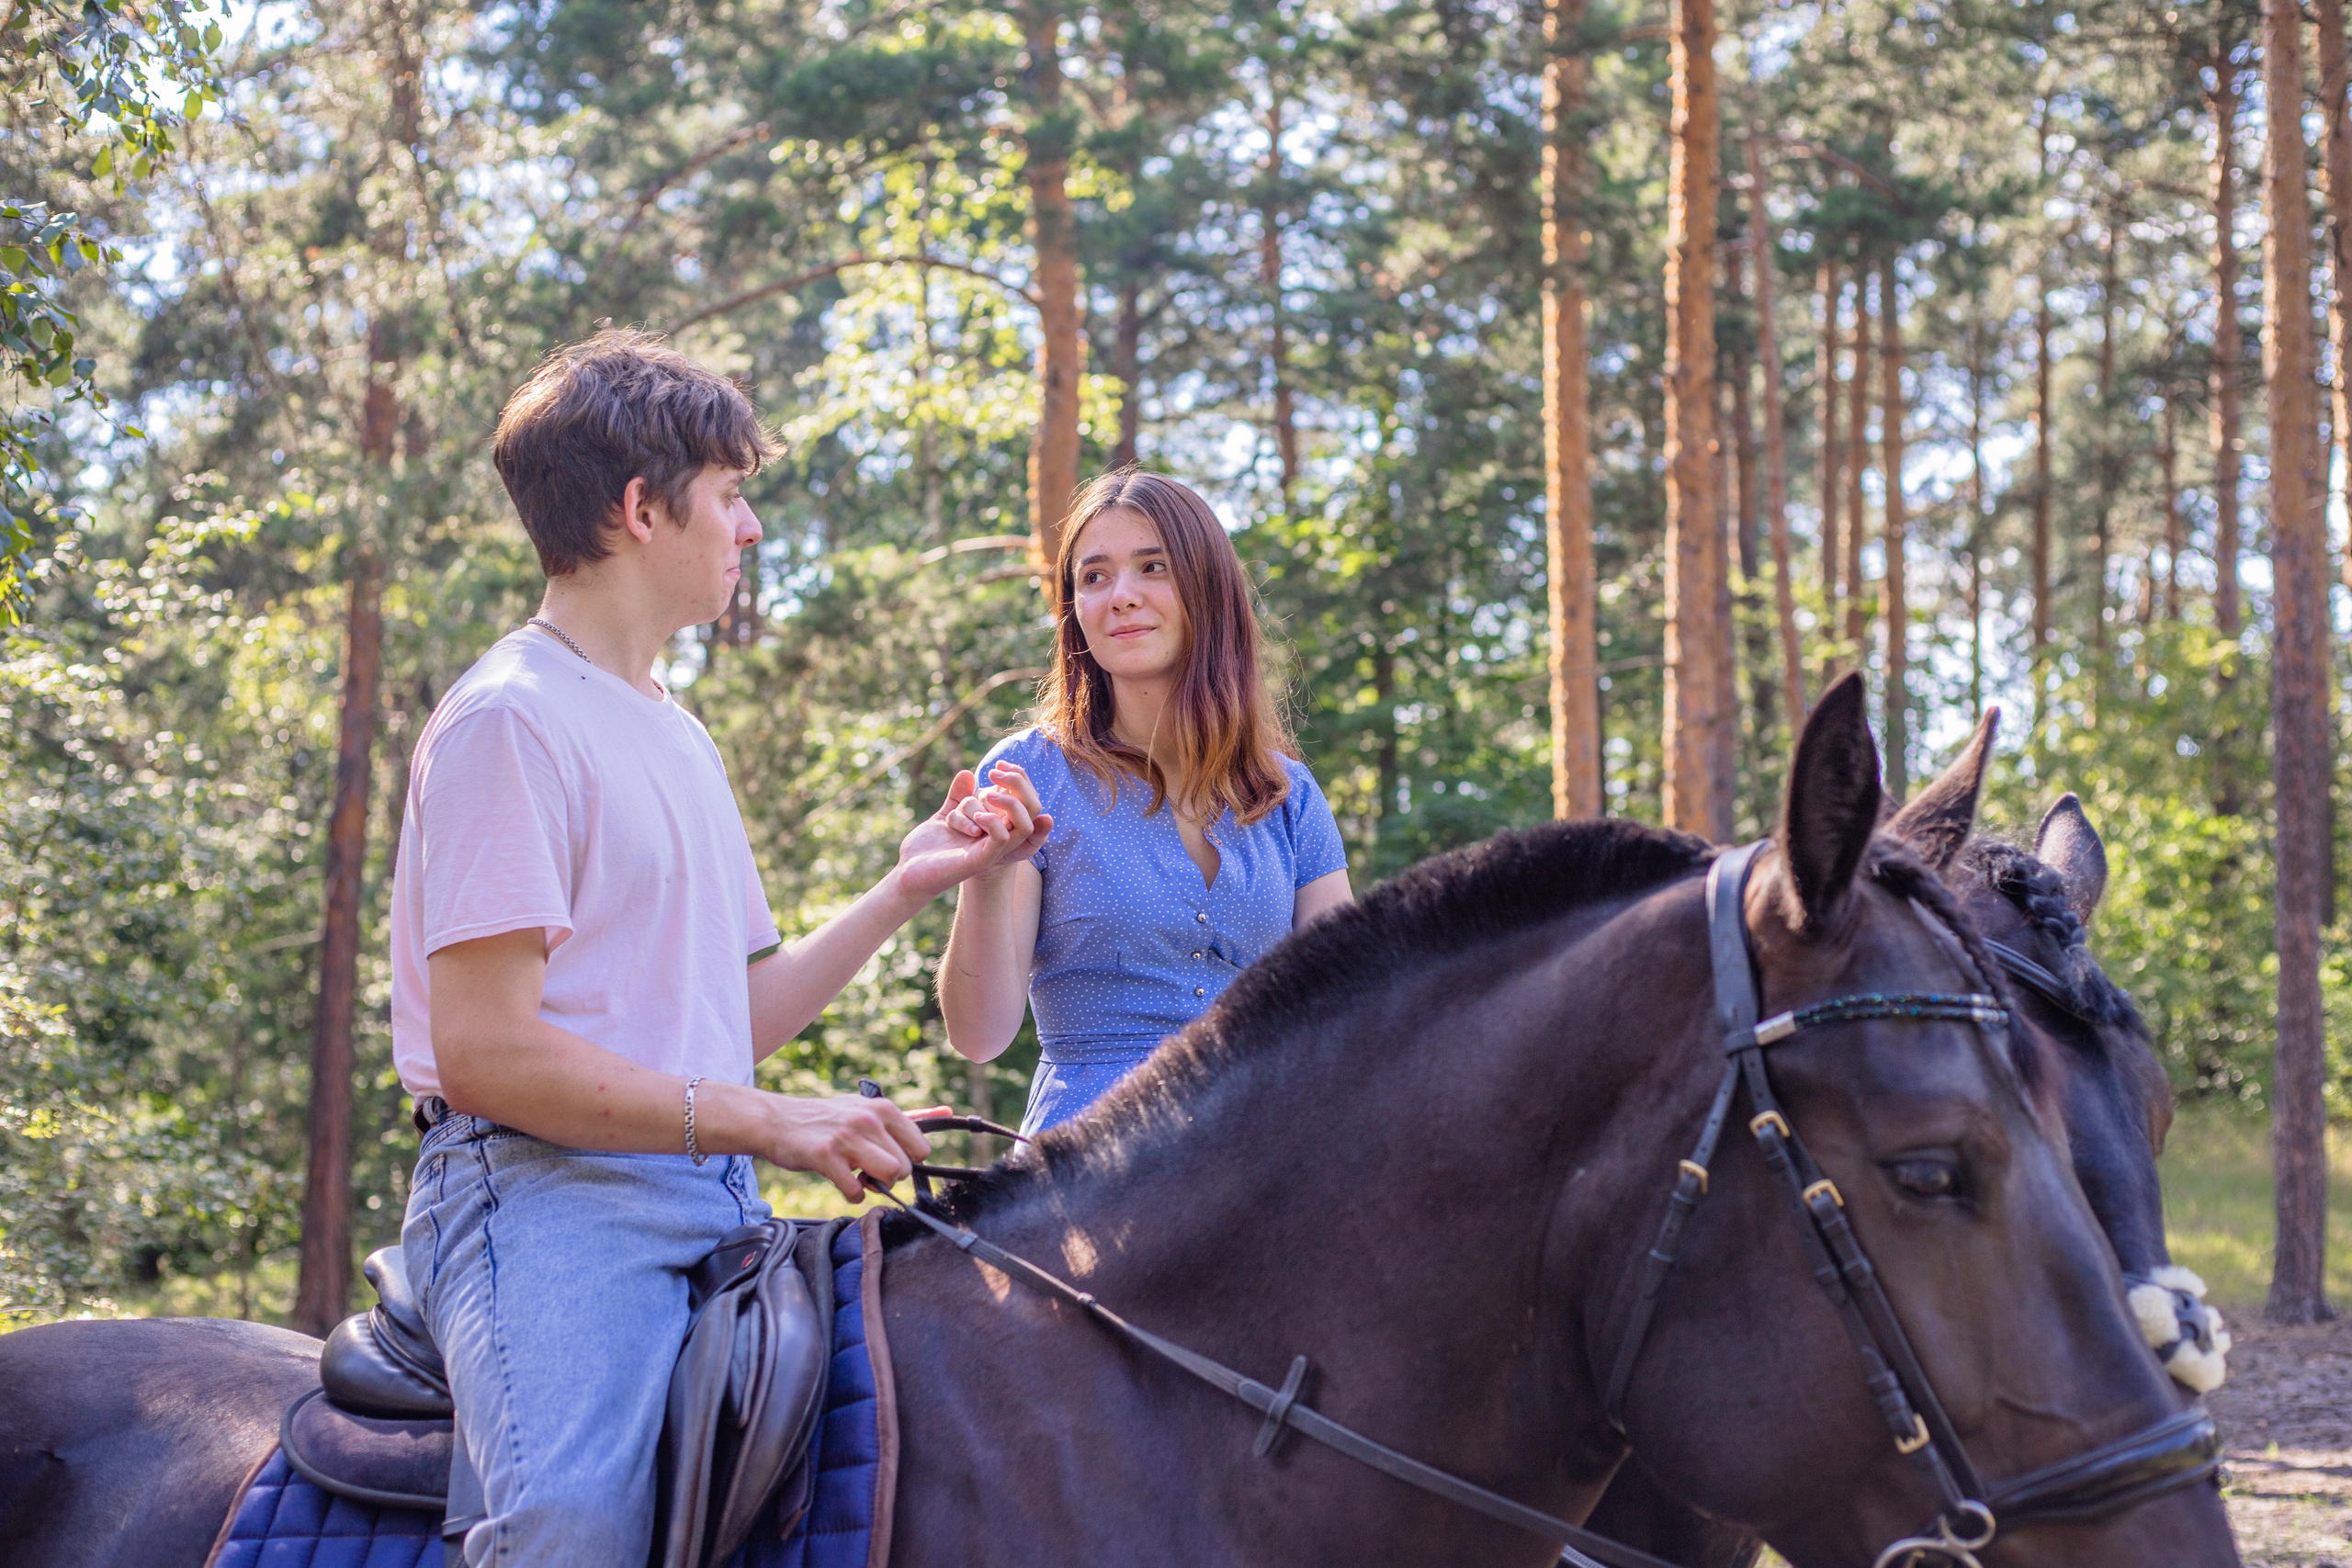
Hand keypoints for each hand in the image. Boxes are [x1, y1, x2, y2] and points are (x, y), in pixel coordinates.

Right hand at [757, 1093, 947, 1201]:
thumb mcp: (867, 1108)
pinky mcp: (826, 1156)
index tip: (887, 1158)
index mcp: (883, 1108)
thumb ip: (906, 1117)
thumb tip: (946, 1113)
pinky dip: (852, 1195)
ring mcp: (847, 1137)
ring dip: (874, 1185)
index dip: (906, 1161)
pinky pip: (855, 1191)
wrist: (778, 1121)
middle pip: (905, 1167)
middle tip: (867, 1169)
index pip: (921, 1148)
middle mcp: (868, 1119)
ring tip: (857, 1176)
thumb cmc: (827, 1119)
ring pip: (887, 1175)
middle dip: (888, 1176)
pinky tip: (841, 1182)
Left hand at [894, 769, 1050, 903]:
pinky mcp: (980, 860)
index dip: (1019, 778)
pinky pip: (1001, 839)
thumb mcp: (945, 815)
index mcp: (993, 827)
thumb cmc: (926, 847)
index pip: (1024, 800)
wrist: (908, 872)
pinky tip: (976, 817)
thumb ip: (958, 796)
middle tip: (993, 773)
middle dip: (1017, 784)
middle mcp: (997, 838)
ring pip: (1021, 823)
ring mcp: (991, 850)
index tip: (999, 764)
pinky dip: (993, 822)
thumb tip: (967, 773)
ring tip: (981, 796)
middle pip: (1032, 809)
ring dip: (1005, 803)